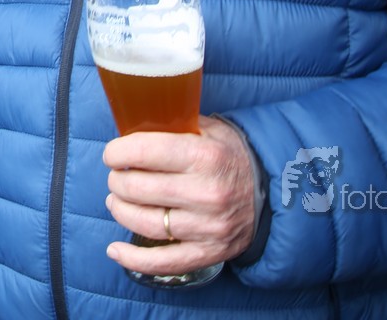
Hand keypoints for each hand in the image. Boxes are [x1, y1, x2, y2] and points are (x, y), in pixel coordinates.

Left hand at [102, 116, 256, 274]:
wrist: (274, 193)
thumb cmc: (232, 157)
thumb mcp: (210, 130)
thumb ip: (174, 125)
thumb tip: (132, 124)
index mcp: (204, 156)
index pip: (143, 152)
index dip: (117, 153)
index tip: (112, 154)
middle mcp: (205, 193)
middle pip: (137, 188)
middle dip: (117, 180)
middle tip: (117, 176)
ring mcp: (207, 227)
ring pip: (144, 223)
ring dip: (120, 211)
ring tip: (116, 201)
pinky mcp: (208, 253)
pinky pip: (162, 262)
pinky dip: (133, 259)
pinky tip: (114, 250)